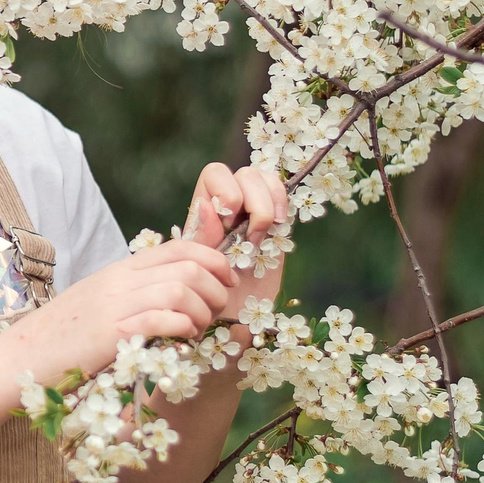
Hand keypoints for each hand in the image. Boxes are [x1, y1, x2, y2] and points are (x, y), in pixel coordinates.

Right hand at [23, 238, 234, 379]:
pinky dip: (183, 327)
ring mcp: (114, 305)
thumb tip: (177, 295)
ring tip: (197, 329)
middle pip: (188, 267)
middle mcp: (119, 281)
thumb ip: (135, 293)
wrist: (21, 356)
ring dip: (202, 311)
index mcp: (120, 270)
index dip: (214, 260)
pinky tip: (182, 339)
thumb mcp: (102, 303)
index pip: (179, 248)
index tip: (227, 282)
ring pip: (180, 289)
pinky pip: (161, 318)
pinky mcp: (110, 333)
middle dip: (215, 290)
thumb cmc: (63, 337)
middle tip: (215, 313)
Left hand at [181, 161, 289, 324]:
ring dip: (268, 208)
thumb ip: (202, 237)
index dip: (228, 194)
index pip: (216, 173)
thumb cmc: (210, 288)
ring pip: (266, 179)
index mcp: (205, 205)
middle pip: (246, 173)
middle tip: (250, 240)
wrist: (236, 309)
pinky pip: (282, 192)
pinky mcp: (274, 216)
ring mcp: (253, 205)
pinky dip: (282, 205)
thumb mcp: (201, 265)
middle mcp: (230, 200)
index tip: (229, 227)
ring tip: (262, 238)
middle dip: (253, 205)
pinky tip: (278, 227)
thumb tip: (206, 204)